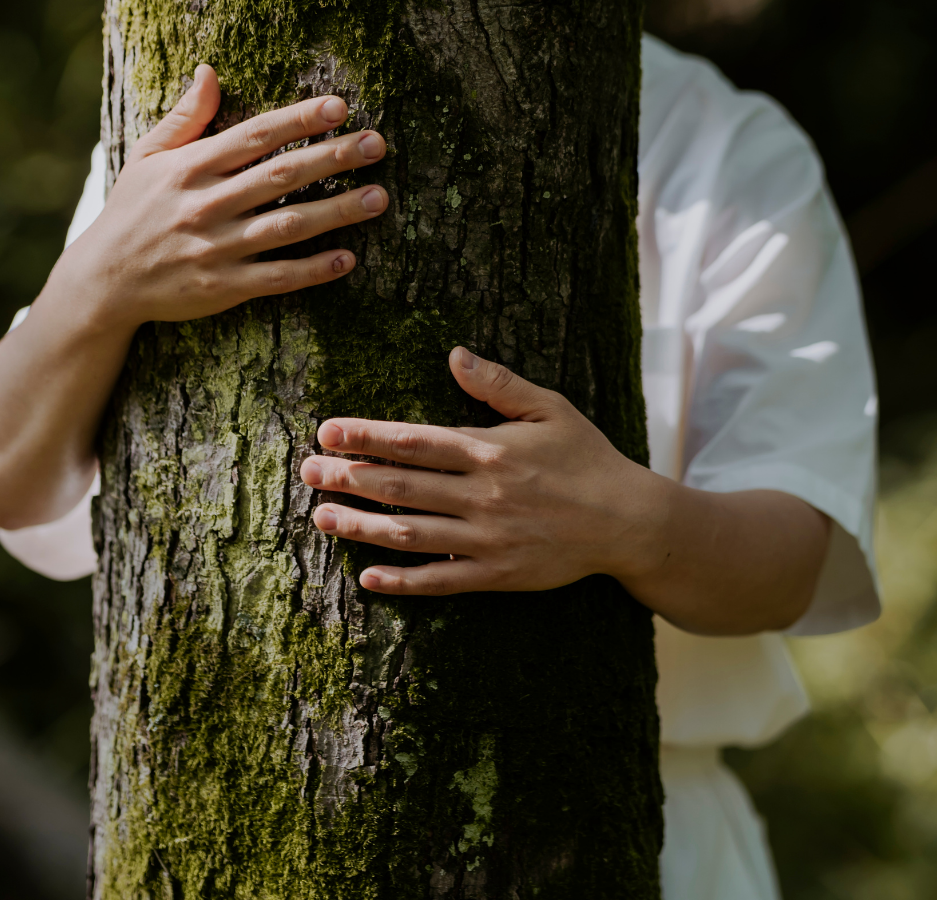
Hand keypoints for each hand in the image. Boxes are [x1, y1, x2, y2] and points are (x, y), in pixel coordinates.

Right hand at [48, 64, 387, 333]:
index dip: (299, 120)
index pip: (255, 136)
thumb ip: (185, 117)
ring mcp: (216, 248)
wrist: (102, 281)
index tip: (339, 106)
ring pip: (287, 226)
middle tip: (378, 144)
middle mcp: (206, 205)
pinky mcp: (222, 288)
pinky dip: (313, 269)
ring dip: (336, 211)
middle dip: (332, 157)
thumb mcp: (147, 157)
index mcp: (190, 168)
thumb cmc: (131, 211)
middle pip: (280, 176)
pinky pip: (276, 277)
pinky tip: (348, 258)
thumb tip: (210, 70)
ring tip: (379, 198)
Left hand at [300, 347, 671, 595]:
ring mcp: (487, 539)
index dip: (366, 436)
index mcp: (489, 450)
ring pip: (409, 534)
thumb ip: (500, 384)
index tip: (327, 432)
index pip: (414, 442)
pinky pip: (440, 580)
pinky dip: (402, 581)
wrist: (629, 522)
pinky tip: (368, 577)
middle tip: (308, 473)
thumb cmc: (587, 459)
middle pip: (400, 486)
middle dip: (348, 477)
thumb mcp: (551, 409)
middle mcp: (482, 495)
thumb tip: (454, 355)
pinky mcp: (497, 575)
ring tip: (323, 518)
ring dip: (361, 526)